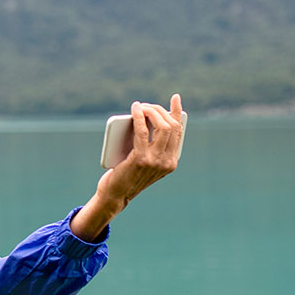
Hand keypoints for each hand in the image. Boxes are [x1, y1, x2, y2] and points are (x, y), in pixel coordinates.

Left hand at [71, 94, 185, 240]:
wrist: (115, 195)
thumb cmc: (127, 175)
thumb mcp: (145, 160)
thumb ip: (151, 145)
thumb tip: (148, 118)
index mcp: (171, 162)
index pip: (179, 132)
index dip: (177, 113)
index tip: (175, 99)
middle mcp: (167, 161)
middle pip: (171, 126)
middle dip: (159, 110)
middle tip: (146, 105)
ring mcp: (156, 161)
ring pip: (162, 126)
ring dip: (151, 111)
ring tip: (140, 106)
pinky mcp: (141, 159)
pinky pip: (143, 132)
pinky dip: (139, 117)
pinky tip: (135, 109)